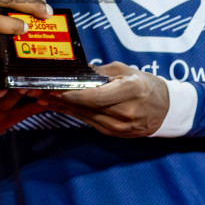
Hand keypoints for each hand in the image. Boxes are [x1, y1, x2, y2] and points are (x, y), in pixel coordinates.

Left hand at [36, 63, 168, 137]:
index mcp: (132, 91)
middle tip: (39, 91)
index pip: (98, 96)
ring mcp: (120, 127)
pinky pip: (89, 122)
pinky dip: (73, 114)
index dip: (74, 95)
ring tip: (42, 99)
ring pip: (85, 116)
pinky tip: (58, 107)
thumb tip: (76, 70)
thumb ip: (100, 73)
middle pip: (87, 107)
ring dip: (62, 108)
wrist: (165, 110)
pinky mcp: (114, 134)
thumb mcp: (126, 71)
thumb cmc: (145, 85)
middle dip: (61, 99)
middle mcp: (125, 112)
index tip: (55, 89)